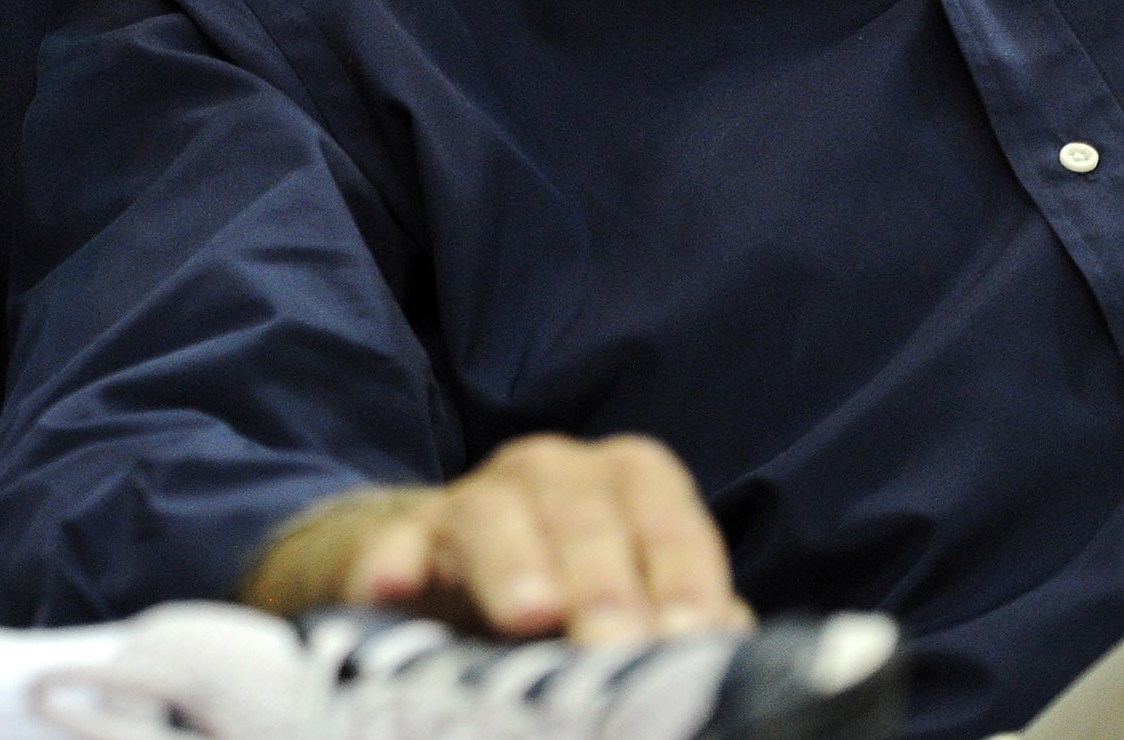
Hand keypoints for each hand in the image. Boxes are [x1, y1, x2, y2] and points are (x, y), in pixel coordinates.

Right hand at [242, 434, 750, 644]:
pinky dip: (391, 561)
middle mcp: (548, 473)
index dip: (683, 572)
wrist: (444, 583)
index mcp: (624, 484)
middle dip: (601, 577)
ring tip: (528, 616)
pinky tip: (393, 587)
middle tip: (615, 643)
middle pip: (578, 509)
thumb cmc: (575, 600)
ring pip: (488, 514)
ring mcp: (466, 501)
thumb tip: (733, 649)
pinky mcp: (396, 541)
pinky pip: (390, 543)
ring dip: (510, 563)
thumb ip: (685, 622)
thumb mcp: (637, 605)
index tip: (692, 635)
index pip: (665, 514)